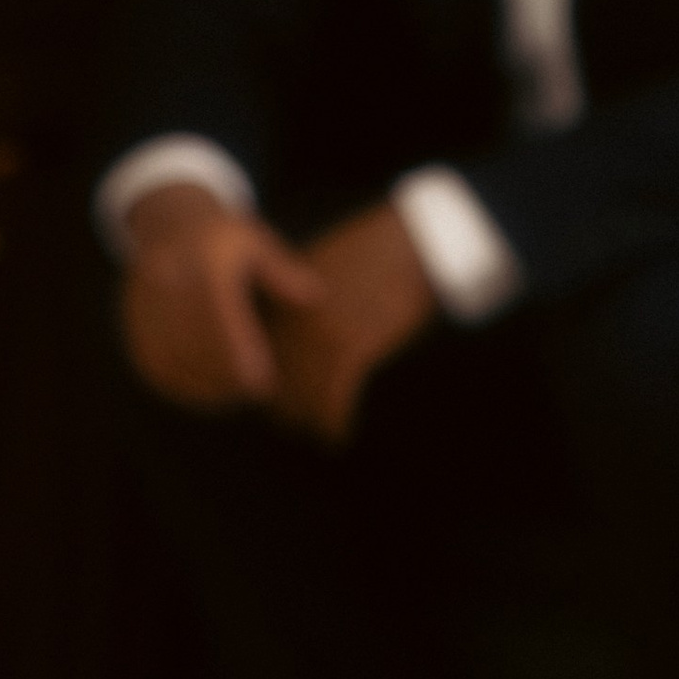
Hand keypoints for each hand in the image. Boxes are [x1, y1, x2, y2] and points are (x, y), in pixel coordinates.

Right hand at [120, 180, 322, 409]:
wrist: (167, 225)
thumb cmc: (225, 241)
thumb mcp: (256, 243)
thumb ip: (283, 272)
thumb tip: (316, 296)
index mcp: (200, 261)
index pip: (218, 313)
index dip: (239, 350)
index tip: (261, 380)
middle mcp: (167, 282)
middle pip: (194, 341)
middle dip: (225, 372)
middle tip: (256, 393)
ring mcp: (144, 304)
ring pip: (172, 356)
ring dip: (203, 383)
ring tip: (235, 396)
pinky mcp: (134, 323)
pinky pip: (154, 362)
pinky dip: (180, 383)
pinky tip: (207, 394)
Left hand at [265, 200, 436, 443]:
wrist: (414, 242)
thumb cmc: (379, 253)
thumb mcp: (327, 267)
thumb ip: (303, 297)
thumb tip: (299, 330)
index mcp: (284, 296)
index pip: (264, 352)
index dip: (271, 381)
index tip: (278, 401)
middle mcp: (294, 318)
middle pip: (277, 377)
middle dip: (287, 409)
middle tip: (299, 428)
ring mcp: (322, 334)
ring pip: (303, 394)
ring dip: (310, 422)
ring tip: (322, 437)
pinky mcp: (352, 347)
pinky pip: (334, 398)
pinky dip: (334, 421)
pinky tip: (340, 433)